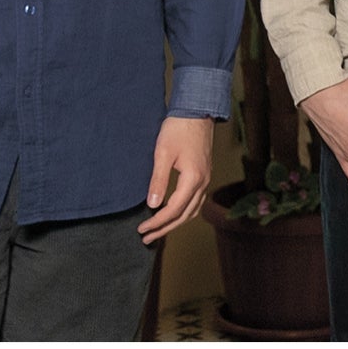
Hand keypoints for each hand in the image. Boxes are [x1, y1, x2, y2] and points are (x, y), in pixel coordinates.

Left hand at [138, 116, 214, 243]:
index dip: (157, 222)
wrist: (197, 111)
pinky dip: (183, 212)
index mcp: (193, 178)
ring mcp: (206, 178)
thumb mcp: (163, 154)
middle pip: (185, 215)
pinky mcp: (204, 174)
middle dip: (165, 228)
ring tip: (158, 230)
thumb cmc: (179, 129)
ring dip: (175, 222)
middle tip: (146, 238)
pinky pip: (195, 201)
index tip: (142, 229)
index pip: (174, 209)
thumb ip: (158, 180)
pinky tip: (173, 212)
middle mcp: (203, 182)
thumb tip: (152, 205)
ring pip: (192, 210)